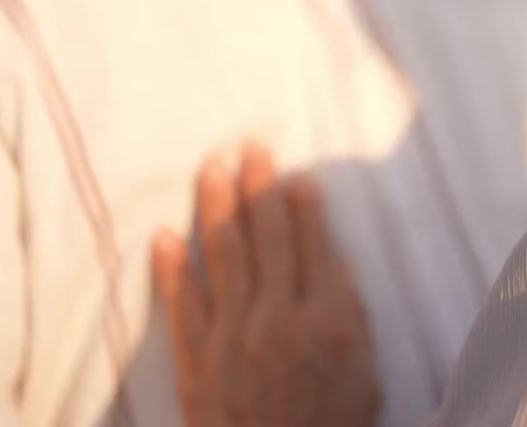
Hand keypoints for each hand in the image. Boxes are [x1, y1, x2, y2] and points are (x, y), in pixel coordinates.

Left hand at [151, 145, 380, 426]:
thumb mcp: (364, 377)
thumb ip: (351, 318)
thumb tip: (333, 262)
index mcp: (327, 321)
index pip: (312, 244)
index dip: (304, 205)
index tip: (296, 174)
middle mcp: (278, 319)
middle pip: (268, 237)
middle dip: (260, 188)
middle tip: (252, 149)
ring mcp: (232, 337)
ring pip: (223, 256)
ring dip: (216, 206)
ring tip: (212, 168)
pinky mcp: (197, 361)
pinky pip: (182, 306)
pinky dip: (171, 270)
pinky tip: (162, 237)